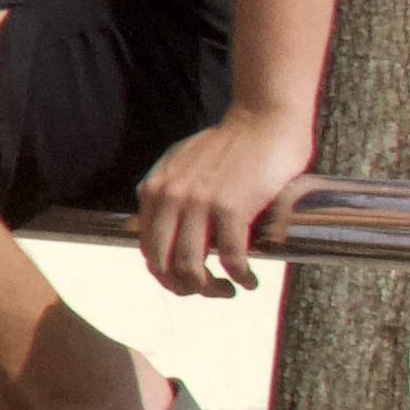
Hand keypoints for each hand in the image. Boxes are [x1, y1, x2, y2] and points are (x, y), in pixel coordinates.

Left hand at [130, 105, 312, 296]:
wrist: (263, 118)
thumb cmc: (230, 144)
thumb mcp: (182, 164)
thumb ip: (168, 192)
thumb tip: (162, 226)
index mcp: (154, 189)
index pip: (146, 247)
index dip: (165, 274)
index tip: (187, 281)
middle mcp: (169, 198)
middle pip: (162, 263)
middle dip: (183, 287)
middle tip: (208, 291)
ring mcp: (198, 203)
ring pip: (191, 267)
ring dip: (210, 289)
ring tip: (228, 290)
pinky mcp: (231, 208)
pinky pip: (230, 258)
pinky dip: (240, 277)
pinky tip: (249, 280)